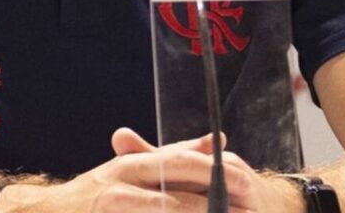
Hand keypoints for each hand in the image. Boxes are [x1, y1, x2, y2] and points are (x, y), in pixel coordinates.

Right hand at [5, 128, 299, 212]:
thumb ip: (174, 156)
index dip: (212, 173)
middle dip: (213, 207)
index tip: (245, 184)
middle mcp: (121, 188)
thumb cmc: (97, 194)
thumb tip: (218, 140)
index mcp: (131, 167)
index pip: (177, 164)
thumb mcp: (133, 168)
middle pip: (175, 199)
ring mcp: (112, 209)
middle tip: (247, 211)